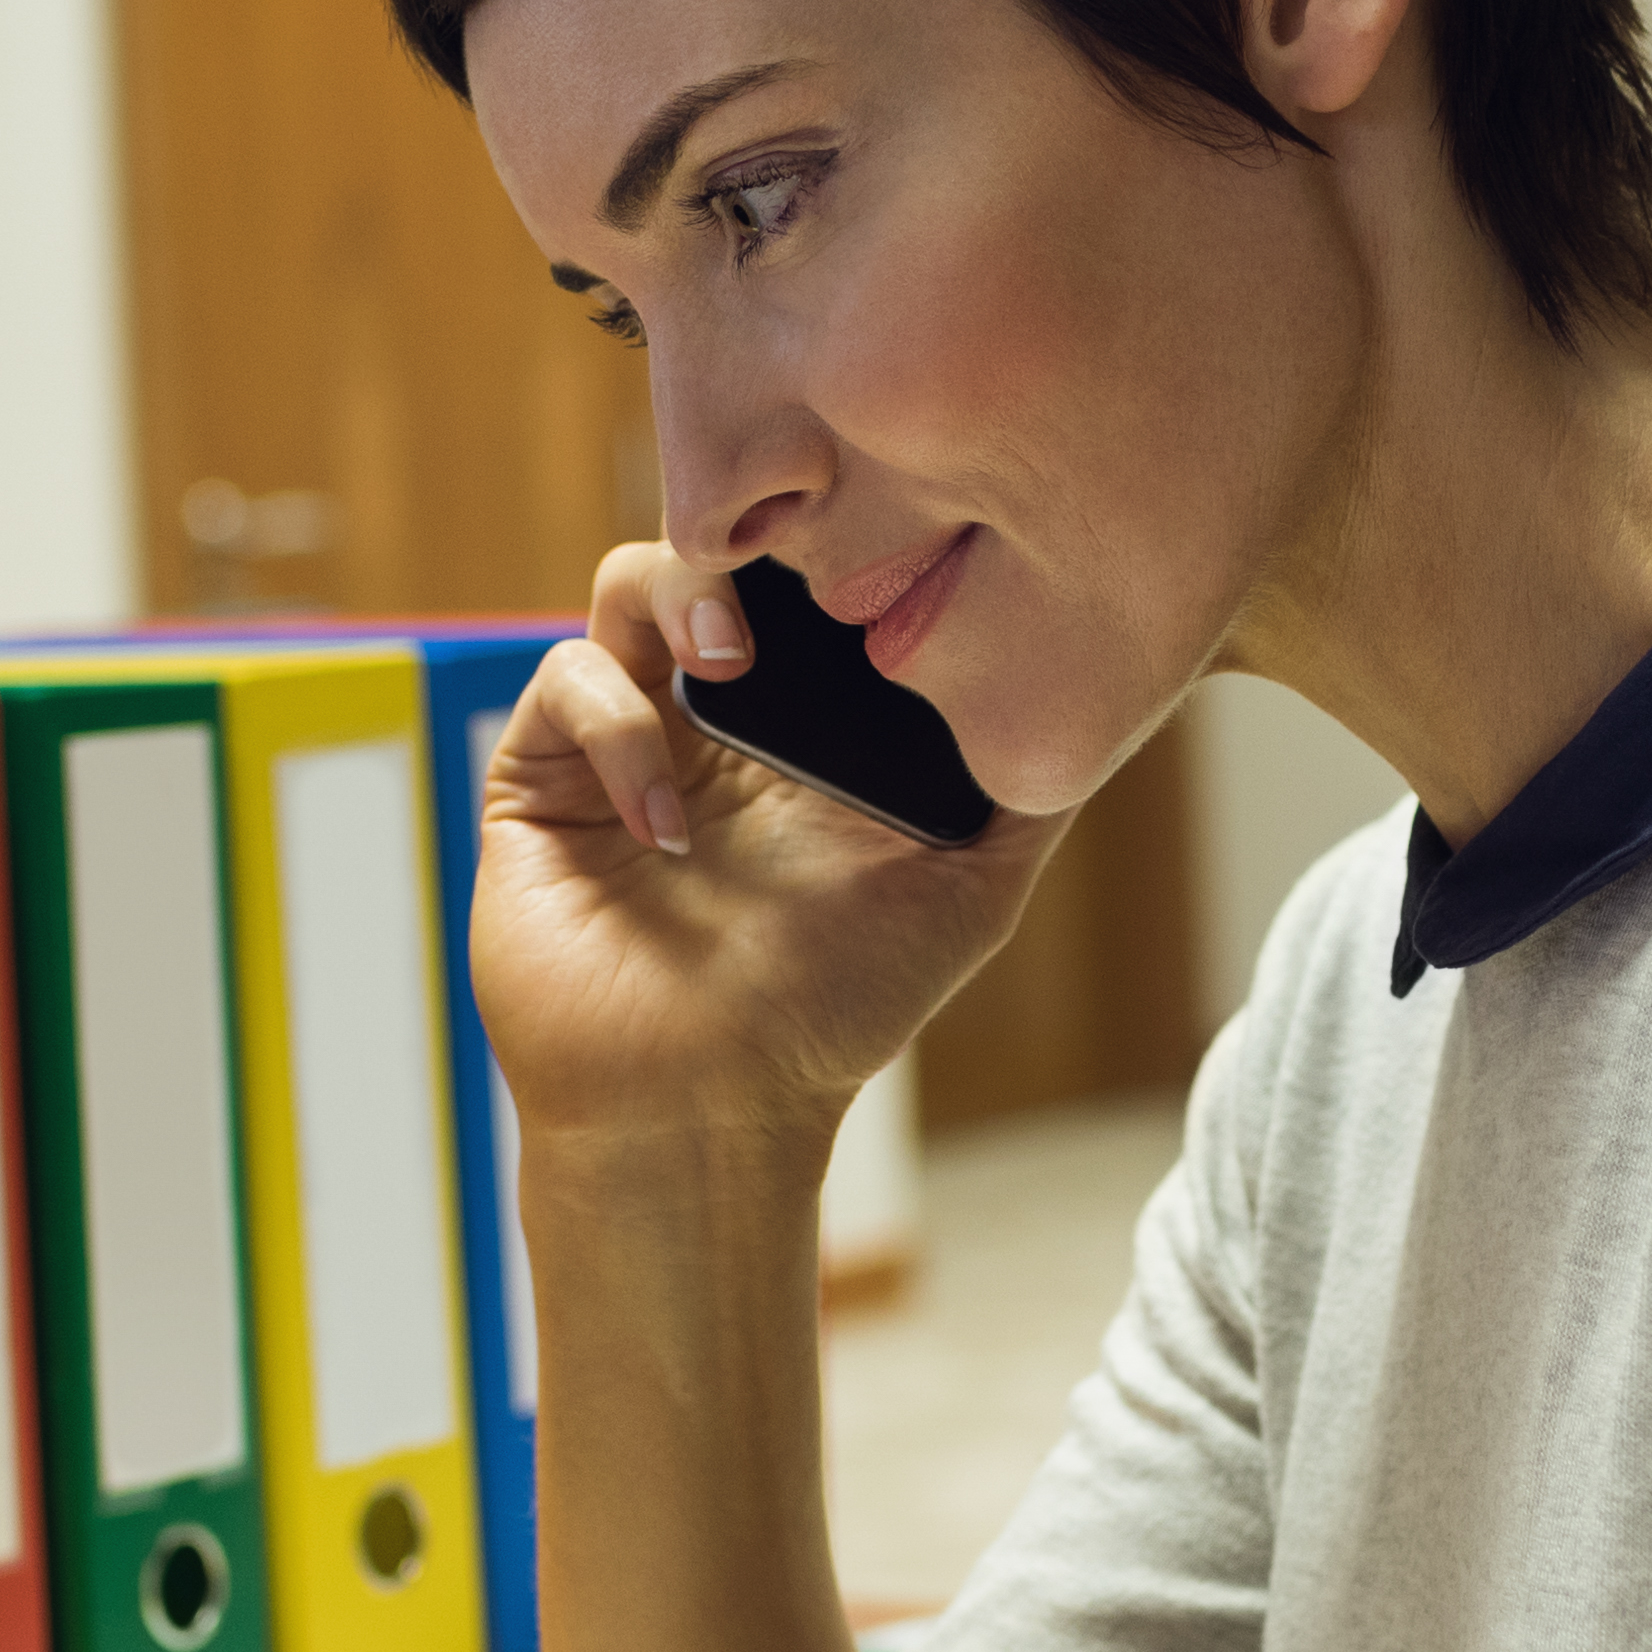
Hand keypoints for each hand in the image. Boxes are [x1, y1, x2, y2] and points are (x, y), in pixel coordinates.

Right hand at [472, 544, 1067, 1155]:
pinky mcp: (544, 780)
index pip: (814, 588)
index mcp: (806, 729)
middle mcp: (715, 719)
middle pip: (724, 556)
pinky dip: (619, 724)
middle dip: (756, 538)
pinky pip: (567, 679)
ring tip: (726, 658)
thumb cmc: (834, 1015)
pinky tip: (669, 820)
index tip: (881, 538)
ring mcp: (627, 741)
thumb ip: (1025, 800)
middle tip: (799, 577)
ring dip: (680, 591)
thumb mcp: (967, 897)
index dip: (838, 547)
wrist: (708, 1112)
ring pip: (634, 587)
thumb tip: (1107, 704)